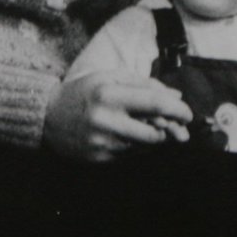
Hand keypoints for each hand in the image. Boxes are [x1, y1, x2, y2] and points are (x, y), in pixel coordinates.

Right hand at [43, 70, 192, 162]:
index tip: (188, 114)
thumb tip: (176, 95)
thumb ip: (144, 83)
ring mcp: (102, 142)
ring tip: (154, 129)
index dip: (177, 110)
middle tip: (180, 128)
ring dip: (156, 139)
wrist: (47, 117)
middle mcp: (106, 120)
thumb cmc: (84, 92)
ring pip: (145, 147)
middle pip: (155, 133)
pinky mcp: (99, 158)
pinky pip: (131, 155)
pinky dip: (138, 146)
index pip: (154, 104)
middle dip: (172, 131)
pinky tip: (132, 136)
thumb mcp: (111, 77)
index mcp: (109, 94)